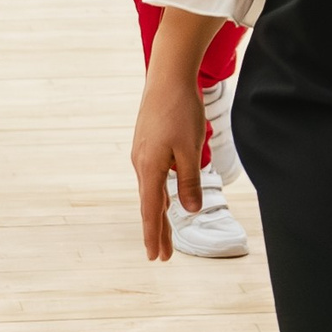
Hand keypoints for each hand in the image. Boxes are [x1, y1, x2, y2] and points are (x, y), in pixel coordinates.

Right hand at [132, 15, 218, 258]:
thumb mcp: (190, 149)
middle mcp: (142, 163)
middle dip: (158, 230)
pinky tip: (164, 195)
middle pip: (150, 204)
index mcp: (150, 167)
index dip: (155, 235)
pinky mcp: (147, 142)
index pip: (151, 210)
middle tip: (163, 256)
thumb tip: (189, 211)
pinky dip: (158, 192)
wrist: (167, 74)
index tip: (155, 257)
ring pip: (151, 189)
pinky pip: (153, 175)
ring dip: (159, 212)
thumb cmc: (180, 110)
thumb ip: (189, 181)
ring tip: (166, 232)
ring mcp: (143, 152)